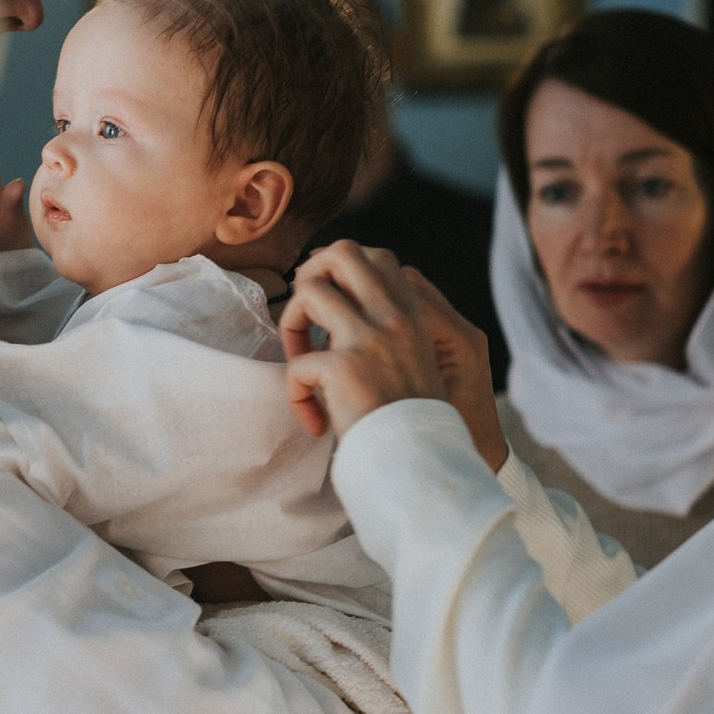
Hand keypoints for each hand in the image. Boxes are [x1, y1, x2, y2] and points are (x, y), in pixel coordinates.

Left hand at [280, 242, 507, 470]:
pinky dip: (295, 394)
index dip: (342, 270)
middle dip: (311, 274)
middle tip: (307, 315)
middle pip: (342, 252)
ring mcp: (369, 338)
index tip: (329, 303)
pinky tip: (314, 421)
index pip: (378, 257)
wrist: (421, 461)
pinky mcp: (343, 367)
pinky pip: (296, 365)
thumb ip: (387, 331)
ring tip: (302, 362)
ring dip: (292, 324)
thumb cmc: (409, 421)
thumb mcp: (411, 362)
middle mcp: (393, 318)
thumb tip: (336, 302)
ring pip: (309, 290)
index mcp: (413, 316)